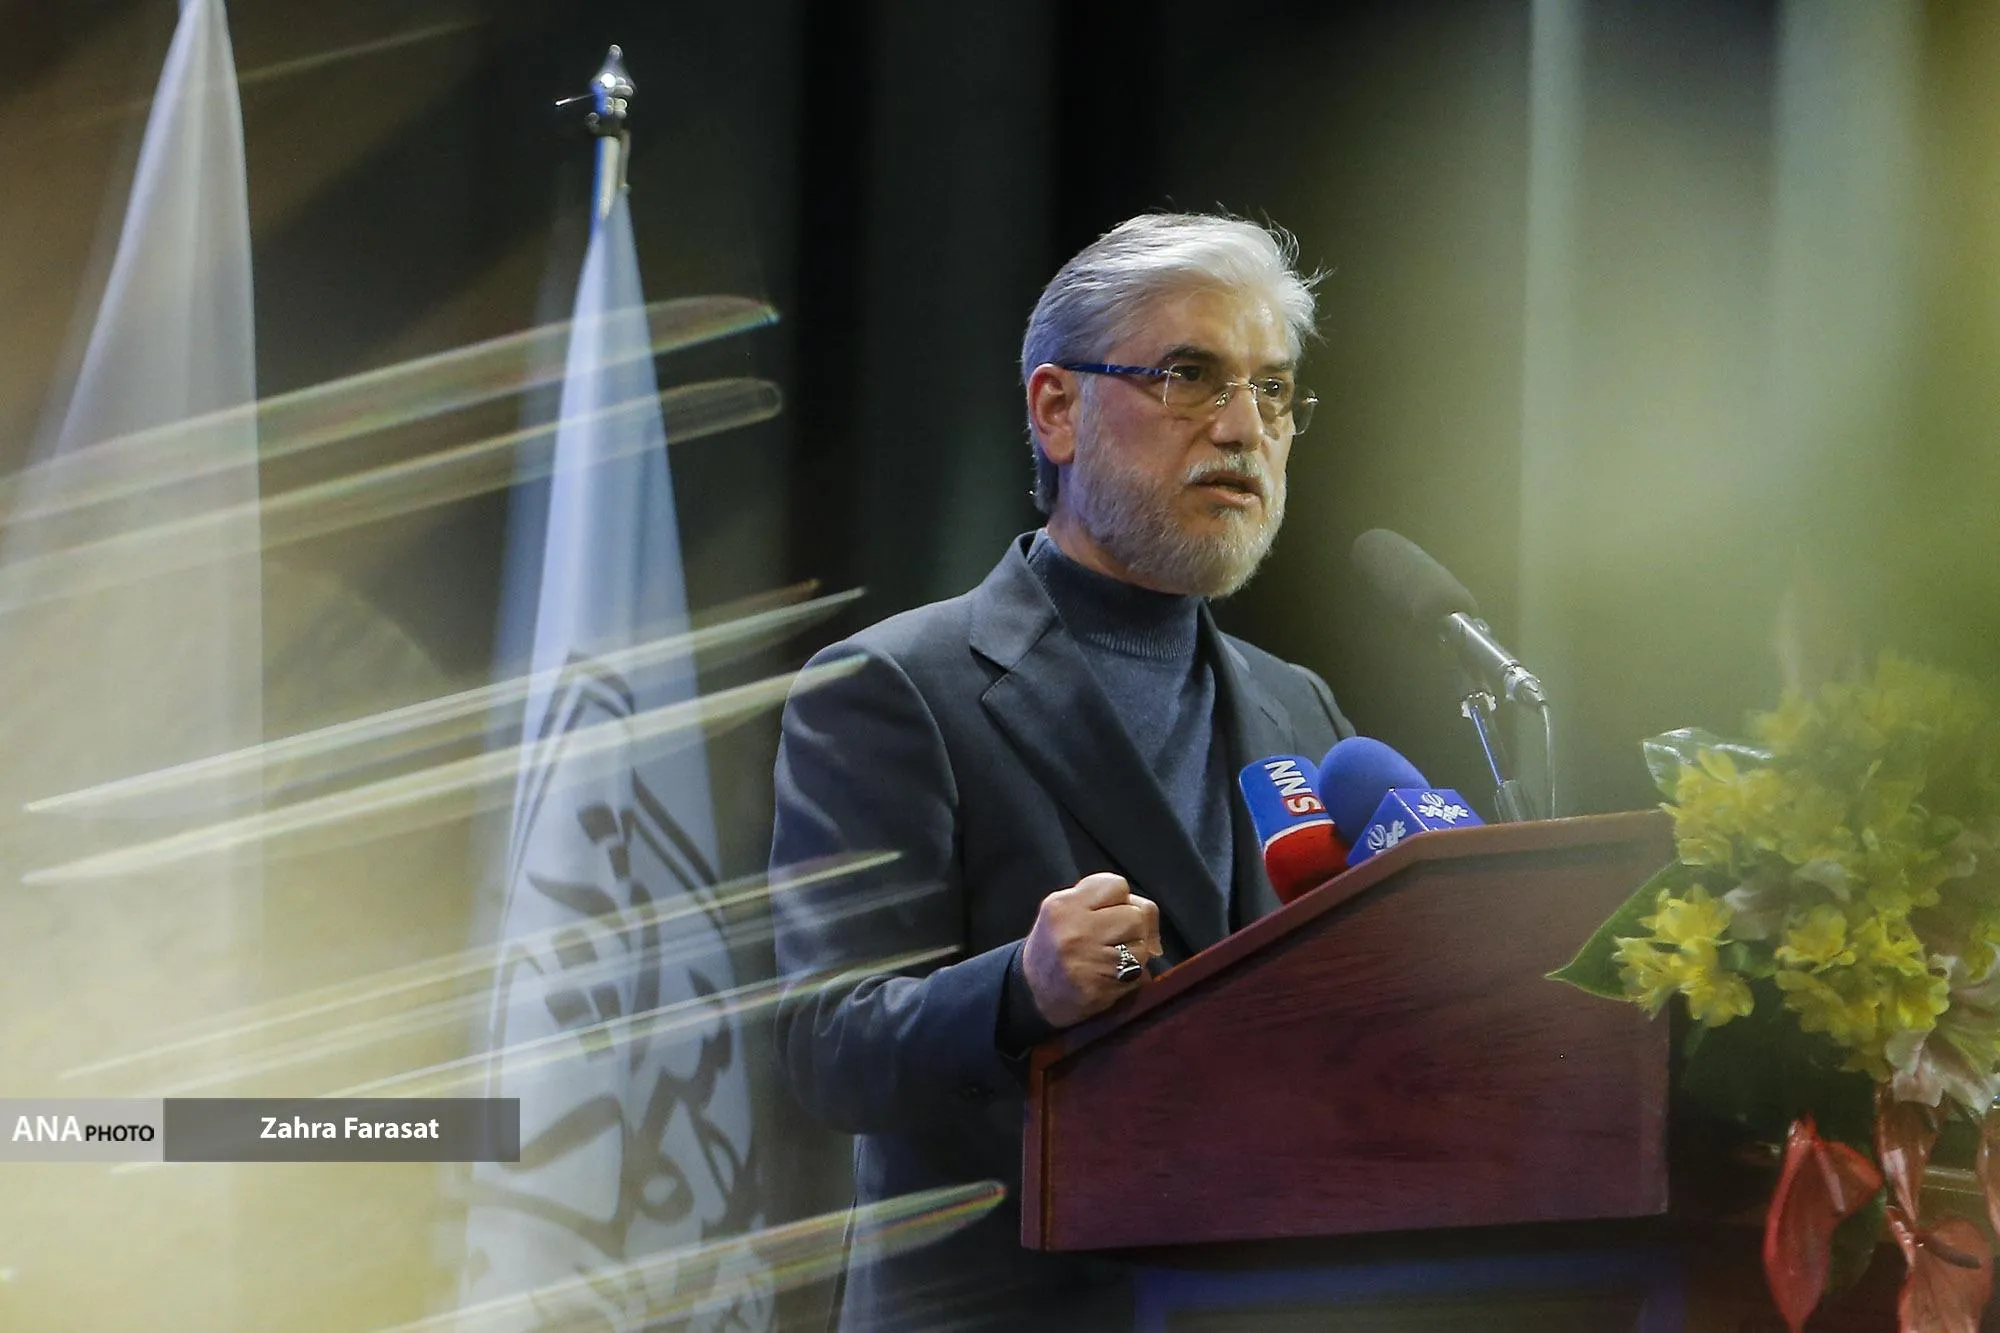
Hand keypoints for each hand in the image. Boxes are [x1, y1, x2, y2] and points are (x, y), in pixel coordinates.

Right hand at [1019, 872, 1163, 1028]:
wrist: (1031, 992)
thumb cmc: (1056, 945)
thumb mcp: (1070, 910)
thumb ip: (1107, 903)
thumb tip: (1151, 926)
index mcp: (1064, 904)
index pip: (1118, 885)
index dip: (1121, 900)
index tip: (1109, 914)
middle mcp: (1074, 929)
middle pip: (1136, 916)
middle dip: (1133, 929)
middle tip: (1114, 941)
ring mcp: (1085, 960)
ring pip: (1142, 948)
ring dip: (1136, 956)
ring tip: (1112, 961)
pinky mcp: (1096, 988)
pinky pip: (1138, 976)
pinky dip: (1132, 978)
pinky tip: (1111, 979)